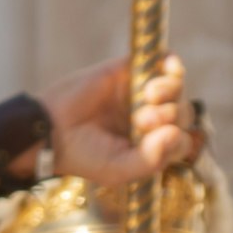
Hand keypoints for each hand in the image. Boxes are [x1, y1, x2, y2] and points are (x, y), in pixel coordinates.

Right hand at [42, 54, 200, 187]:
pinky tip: (167, 69)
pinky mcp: (130, 71)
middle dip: (169, 115)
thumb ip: (151, 160)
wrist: (50, 128)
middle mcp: (150, 119)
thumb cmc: (82, 155)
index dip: (175, 139)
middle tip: (140, 120)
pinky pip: (164, 62)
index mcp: (149, 146)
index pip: (181, 140)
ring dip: (171, 91)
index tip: (149, 140)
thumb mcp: (118, 170)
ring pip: (177, 88)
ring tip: (149, 96)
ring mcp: (141, 94)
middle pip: (183, 113)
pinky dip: (172, 65)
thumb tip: (176, 132)